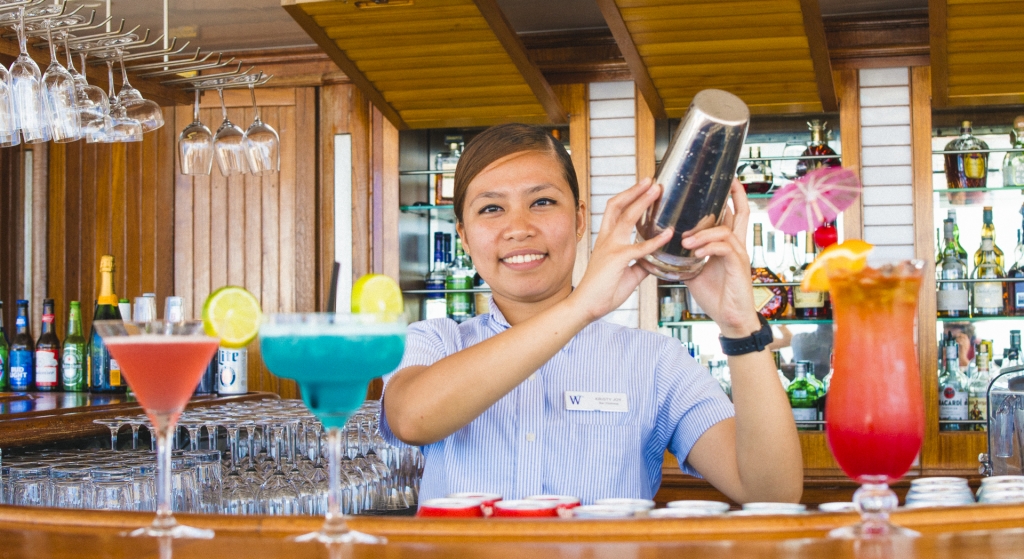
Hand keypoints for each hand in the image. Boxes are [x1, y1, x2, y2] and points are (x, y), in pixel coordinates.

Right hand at [571, 177, 671, 321]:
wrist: (586, 306)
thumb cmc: (603, 291)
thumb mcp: (627, 274)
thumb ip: (641, 263)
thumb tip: (656, 259)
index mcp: (606, 240)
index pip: (615, 210)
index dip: (629, 196)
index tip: (643, 188)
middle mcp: (606, 239)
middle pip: (617, 205)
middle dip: (634, 190)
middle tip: (651, 180)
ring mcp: (611, 247)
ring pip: (627, 217)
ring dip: (643, 201)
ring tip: (657, 189)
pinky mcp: (617, 259)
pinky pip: (640, 247)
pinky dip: (656, 239)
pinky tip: (668, 232)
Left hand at [682, 179, 761, 337]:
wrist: (729, 319)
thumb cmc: (714, 295)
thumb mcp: (695, 271)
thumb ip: (686, 256)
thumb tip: (664, 247)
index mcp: (726, 244)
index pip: (730, 214)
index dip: (729, 197)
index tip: (722, 181)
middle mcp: (736, 245)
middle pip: (741, 213)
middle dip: (734, 195)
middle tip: (725, 180)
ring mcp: (739, 255)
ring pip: (724, 231)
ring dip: (703, 232)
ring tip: (685, 240)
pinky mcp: (739, 266)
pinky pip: (724, 248)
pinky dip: (708, 246)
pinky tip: (695, 252)